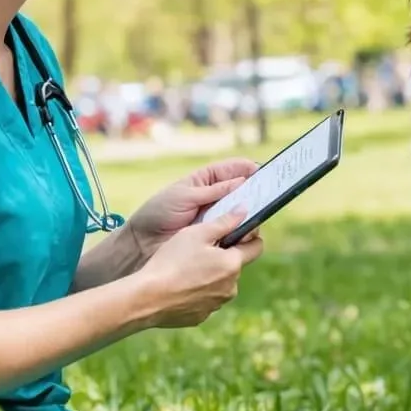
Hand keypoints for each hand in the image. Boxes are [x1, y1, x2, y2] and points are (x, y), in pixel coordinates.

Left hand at [125, 158, 260, 260]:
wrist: (143, 242)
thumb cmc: (159, 212)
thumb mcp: (185, 196)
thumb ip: (214, 190)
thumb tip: (242, 181)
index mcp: (205, 181)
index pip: (231, 170)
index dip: (246, 168)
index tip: (261, 170)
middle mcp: (214, 198)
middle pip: (241, 191)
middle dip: (254, 189)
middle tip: (266, 191)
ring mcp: (216, 217)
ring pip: (241, 211)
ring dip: (250, 210)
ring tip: (257, 209)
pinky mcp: (216, 236)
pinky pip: (235, 230)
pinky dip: (243, 229)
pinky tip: (249, 228)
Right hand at [132, 208, 263, 328]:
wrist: (146, 298)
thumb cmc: (171, 261)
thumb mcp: (197, 234)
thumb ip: (225, 221)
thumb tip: (244, 210)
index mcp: (232, 264)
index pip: (256, 247)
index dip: (248, 236)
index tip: (236, 230)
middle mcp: (230, 288)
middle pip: (234, 266)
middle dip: (223, 256)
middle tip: (200, 248)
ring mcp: (216, 304)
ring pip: (220, 284)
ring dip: (210, 275)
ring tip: (185, 267)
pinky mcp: (201, 317)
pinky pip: (204, 299)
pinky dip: (196, 292)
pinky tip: (178, 285)